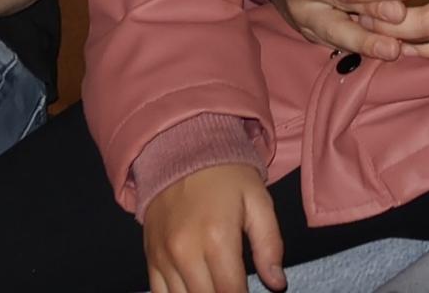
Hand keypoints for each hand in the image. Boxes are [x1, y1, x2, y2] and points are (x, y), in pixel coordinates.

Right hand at [142, 162, 286, 292]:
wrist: (182, 150)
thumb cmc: (226, 175)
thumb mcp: (258, 201)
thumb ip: (270, 245)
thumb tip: (276, 283)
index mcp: (217, 237)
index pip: (232, 292)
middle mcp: (186, 252)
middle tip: (235, 288)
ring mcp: (164, 256)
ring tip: (217, 287)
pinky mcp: (151, 257)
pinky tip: (194, 290)